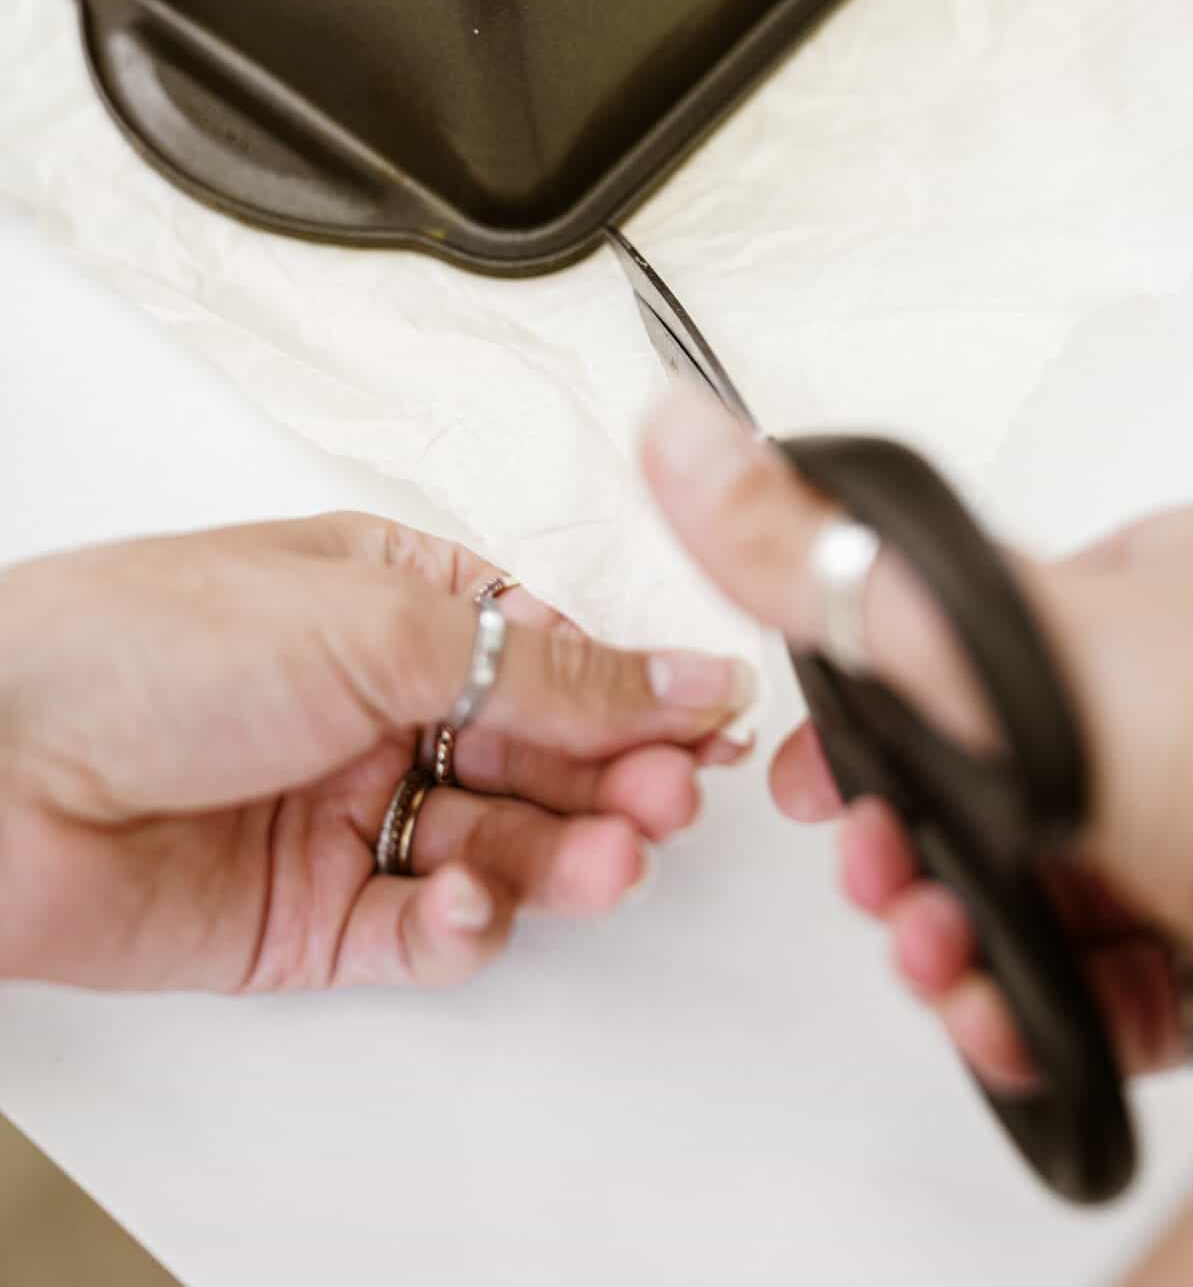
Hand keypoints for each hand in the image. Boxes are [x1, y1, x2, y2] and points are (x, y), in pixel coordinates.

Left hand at [0, 512, 754, 992]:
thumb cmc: (147, 642)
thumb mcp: (378, 624)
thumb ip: (548, 666)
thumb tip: (683, 671)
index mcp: (395, 598)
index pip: (552, 647)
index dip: (636, 691)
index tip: (710, 727)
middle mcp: (377, 701)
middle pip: (541, 750)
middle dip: (614, 779)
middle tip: (668, 803)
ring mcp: (348, 806)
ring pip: (499, 844)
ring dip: (561, 857)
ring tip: (601, 861)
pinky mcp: (310, 911)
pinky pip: (423, 928)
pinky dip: (463, 928)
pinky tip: (468, 907)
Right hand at [643, 386, 1192, 1285]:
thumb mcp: (982, 624)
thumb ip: (816, 555)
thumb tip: (681, 436)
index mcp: (1169, 581)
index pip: (983, 634)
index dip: (882, 710)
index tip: (825, 777)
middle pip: (1007, 775)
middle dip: (914, 846)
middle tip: (879, 882)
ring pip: (1058, 883)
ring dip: (965, 932)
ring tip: (937, 961)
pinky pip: (1127, 976)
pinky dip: (1051, 1004)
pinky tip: (1010, 1016)